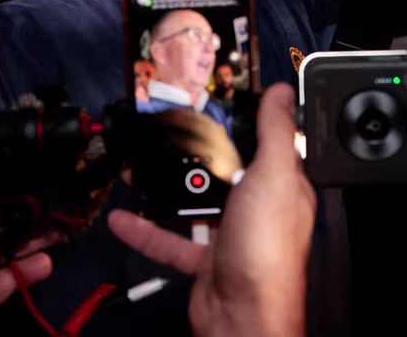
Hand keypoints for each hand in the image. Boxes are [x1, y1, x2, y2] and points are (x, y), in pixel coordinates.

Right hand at [108, 84, 314, 336]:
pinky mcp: (206, 261)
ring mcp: (232, 235)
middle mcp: (259, 209)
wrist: (242, 317)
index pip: (268, 142)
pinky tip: (124, 217)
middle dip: (199, 151)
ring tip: (141, 165)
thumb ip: (276, 132)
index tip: (220, 98)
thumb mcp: (274, 175)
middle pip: (228, 169)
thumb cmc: (266, 251)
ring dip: (168, 186)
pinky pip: (171, 240)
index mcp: (283, 186)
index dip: (248, 118)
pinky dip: (146, 230)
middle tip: (171, 128)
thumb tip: (282, 92)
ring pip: (196, 202)